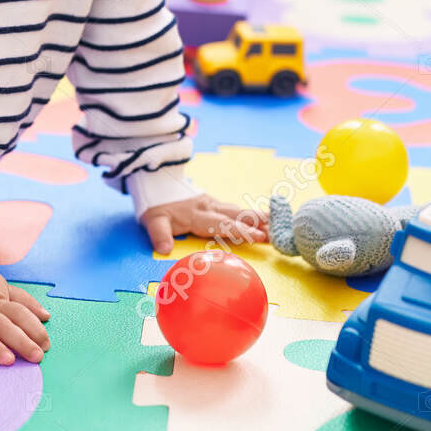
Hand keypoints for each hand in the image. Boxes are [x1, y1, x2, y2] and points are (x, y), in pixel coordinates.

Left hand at [141, 194, 266, 254]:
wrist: (153, 179)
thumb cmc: (155, 204)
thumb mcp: (152, 220)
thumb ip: (159, 234)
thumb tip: (164, 250)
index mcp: (196, 215)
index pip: (222, 225)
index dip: (241, 231)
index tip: (260, 236)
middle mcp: (208, 207)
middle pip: (235, 216)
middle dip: (257, 223)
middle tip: (278, 230)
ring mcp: (211, 202)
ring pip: (237, 209)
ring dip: (256, 216)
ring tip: (276, 222)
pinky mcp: (211, 200)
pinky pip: (232, 207)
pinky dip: (247, 212)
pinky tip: (260, 215)